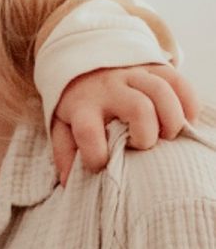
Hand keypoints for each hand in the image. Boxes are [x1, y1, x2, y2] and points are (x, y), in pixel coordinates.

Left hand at [51, 63, 200, 184]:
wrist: (83, 66)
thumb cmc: (77, 106)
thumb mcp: (61, 126)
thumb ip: (64, 152)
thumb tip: (69, 181)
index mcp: (82, 106)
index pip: (88, 132)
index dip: (97, 155)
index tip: (102, 164)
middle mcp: (108, 88)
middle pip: (138, 108)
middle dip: (147, 135)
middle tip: (143, 147)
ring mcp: (132, 74)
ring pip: (161, 91)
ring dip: (172, 119)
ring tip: (169, 136)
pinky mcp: (152, 67)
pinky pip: (178, 80)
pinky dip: (188, 102)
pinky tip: (186, 120)